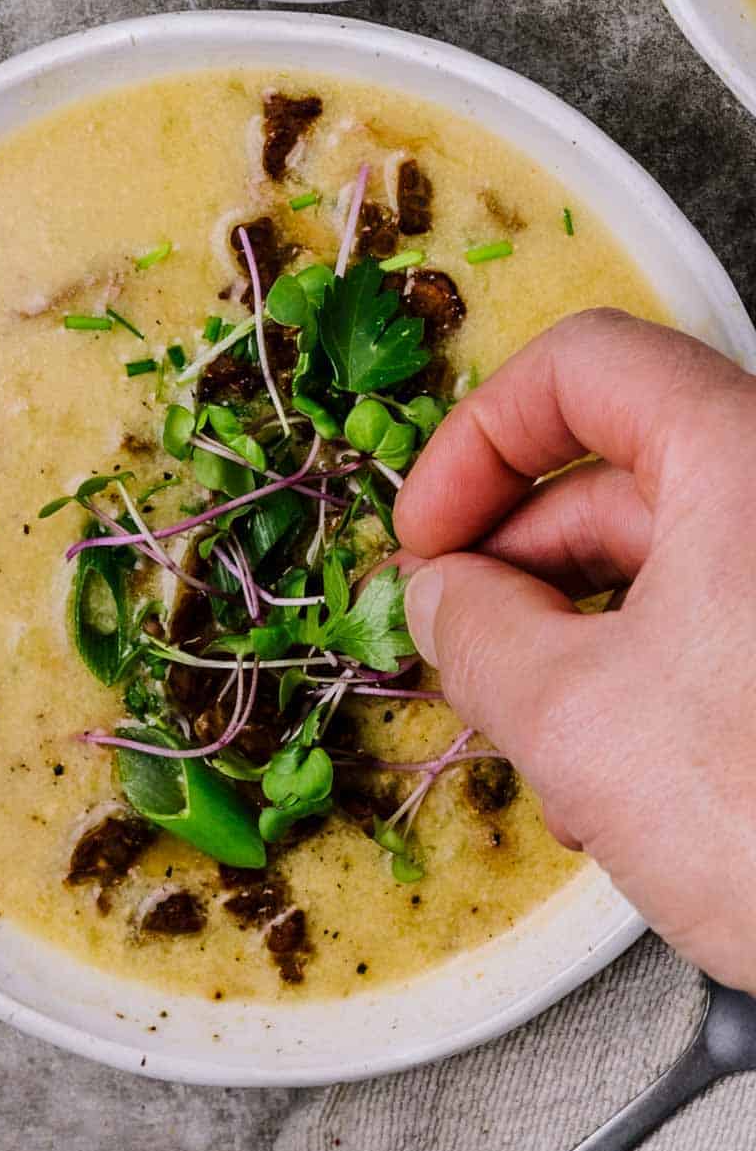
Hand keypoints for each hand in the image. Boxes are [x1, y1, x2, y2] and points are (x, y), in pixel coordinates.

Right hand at [395, 307, 755, 992]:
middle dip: (513, 563)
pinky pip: (713, 629)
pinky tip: (610, 781)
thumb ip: (474, 632)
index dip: (477, 443)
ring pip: (661, 565)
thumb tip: (438, 596)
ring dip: (569, 640)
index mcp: (744, 463)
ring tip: (534, 746)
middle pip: (617, 476)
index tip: (426, 533)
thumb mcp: (574, 719)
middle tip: (454, 644)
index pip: (586, 369)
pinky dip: (640, 680)